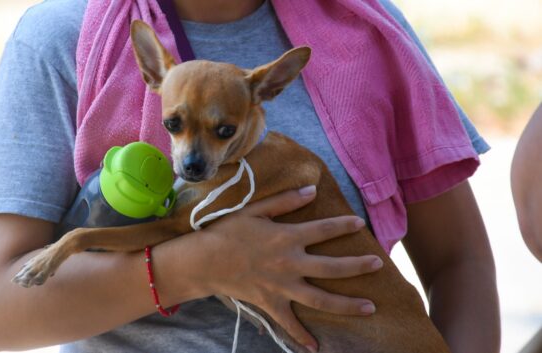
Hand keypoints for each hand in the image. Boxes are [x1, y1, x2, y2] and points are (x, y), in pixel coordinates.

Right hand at [186, 185, 382, 349]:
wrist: (204, 261)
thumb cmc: (228, 232)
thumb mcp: (256, 211)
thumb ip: (285, 201)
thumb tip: (312, 190)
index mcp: (288, 238)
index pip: (324, 230)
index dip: (344, 225)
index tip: (360, 224)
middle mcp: (290, 264)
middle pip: (332, 267)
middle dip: (358, 266)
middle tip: (378, 264)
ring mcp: (282, 287)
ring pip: (321, 299)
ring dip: (347, 304)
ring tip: (370, 306)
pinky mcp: (271, 303)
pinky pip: (289, 323)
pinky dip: (302, 336)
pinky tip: (316, 347)